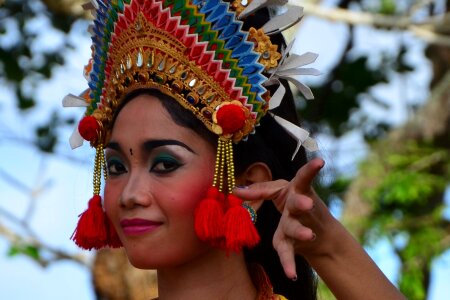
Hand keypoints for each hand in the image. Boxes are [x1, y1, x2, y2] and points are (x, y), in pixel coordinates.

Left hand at [233, 158, 328, 278]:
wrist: (318, 233)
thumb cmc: (294, 205)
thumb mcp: (281, 193)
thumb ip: (260, 190)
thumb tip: (235, 190)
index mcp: (295, 190)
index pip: (295, 180)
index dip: (303, 172)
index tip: (317, 163)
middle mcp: (300, 206)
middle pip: (299, 204)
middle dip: (302, 204)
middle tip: (307, 205)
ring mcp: (300, 225)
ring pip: (296, 228)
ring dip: (300, 232)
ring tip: (308, 236)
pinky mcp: (296, 243)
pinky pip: (290, 252)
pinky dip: (289, 263)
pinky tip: (290, 274)